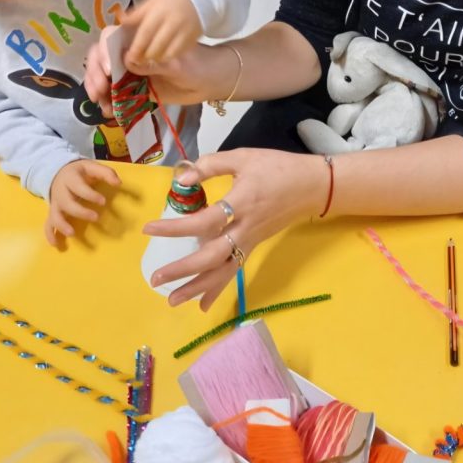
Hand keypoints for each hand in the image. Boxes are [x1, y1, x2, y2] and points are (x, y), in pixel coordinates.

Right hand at [45, 159, 120, 244]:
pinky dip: (50, 235)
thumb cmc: (80, 172)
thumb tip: (118, 183)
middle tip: (96, 218)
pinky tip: (57, 244)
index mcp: (70, 178)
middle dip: (80, 212)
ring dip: (62, 225)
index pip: (78, 186)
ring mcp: (55, 203)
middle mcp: (60, 191)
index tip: (103, 201)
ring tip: (72, 233)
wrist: (58, 171)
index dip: (90, 195)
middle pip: (66, 203)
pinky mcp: (53, 212)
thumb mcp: (92, 167)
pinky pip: (48, 224)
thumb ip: (106, 173)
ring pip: (54, 215)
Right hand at [84, 37, 231, 116]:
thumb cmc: (197, 64)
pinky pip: (114, 95)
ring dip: (96, 89)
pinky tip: (107, 112)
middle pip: (100, 58)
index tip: (107, 70)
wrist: (209, 82)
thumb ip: (153, 63)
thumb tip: (127, 61)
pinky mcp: (132, 89)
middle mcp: (129, 52)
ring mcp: (129, 71)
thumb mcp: (177, 63)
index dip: (103, 51)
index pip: (110, 38)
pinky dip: (107, 103)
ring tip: (101, 103)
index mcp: (138, 38)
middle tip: (100, 91)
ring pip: (103, 77)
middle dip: (94, 73)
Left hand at [123, 0, 201, 65]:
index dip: (137, 47)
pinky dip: (169, 56)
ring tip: (149, 58)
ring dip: (156, 58)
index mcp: (159, 11)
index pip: (146, 33)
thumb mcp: (152, 0)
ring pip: (168, 53)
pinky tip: (163, 54)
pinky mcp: (192, 38)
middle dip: (145, 57)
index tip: (129, 57)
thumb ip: (136, 14)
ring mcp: (185, 31)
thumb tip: (120, 21)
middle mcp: (173, 22)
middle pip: (156, 47)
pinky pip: (178, 53)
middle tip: (137, 60)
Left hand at [142, 149, 327, 309]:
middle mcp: (246, 228)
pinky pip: (233, 271)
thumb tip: (183, 178)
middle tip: (155, 278)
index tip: (150, 229)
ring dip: (197, 288)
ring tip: (172, 301)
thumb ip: (211, 165)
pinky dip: (217, 289)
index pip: (205, 221)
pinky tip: (202, 305)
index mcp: (242, 203)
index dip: (176, 227)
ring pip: (223, 271)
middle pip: (212, 256)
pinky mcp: (254, 246)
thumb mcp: (244, 157)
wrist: (313, 186)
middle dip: (183, 269)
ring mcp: (251, 241)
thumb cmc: (278, 168)